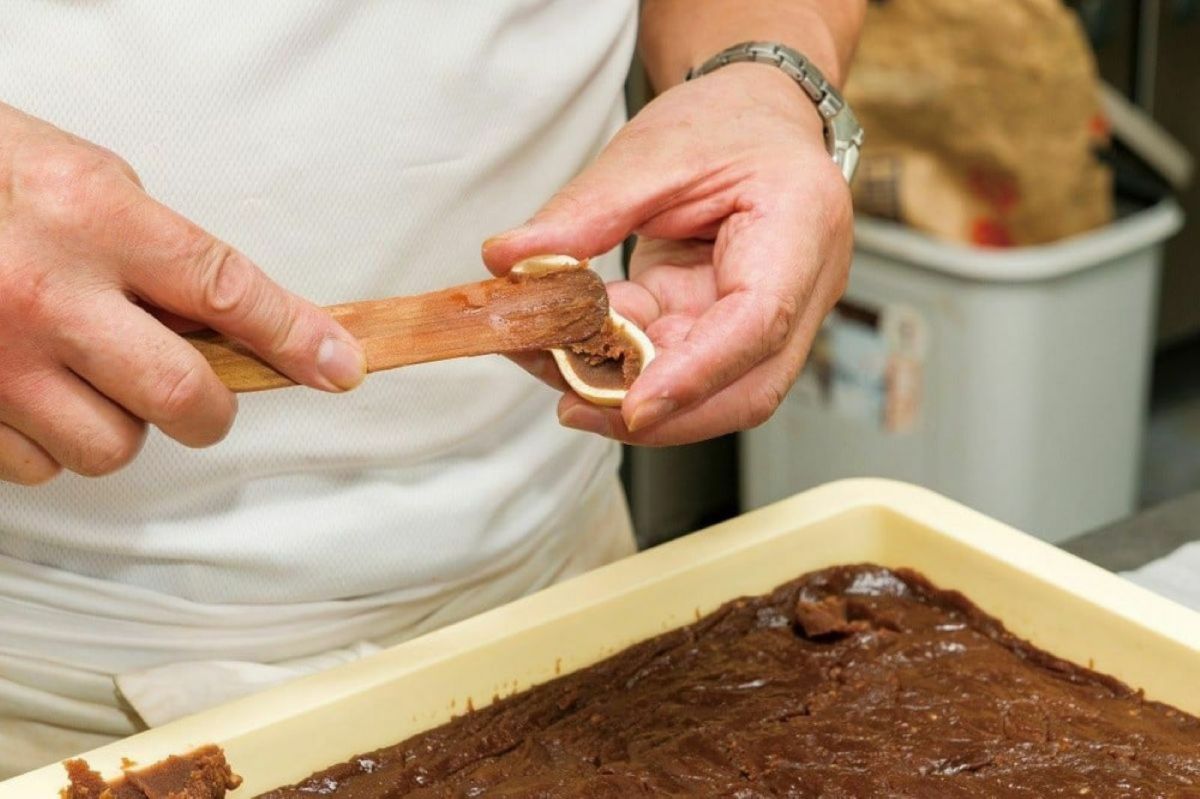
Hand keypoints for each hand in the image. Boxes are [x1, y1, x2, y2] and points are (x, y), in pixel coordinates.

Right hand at [0, 104, 364, 484]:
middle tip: (202, 395)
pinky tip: (36, 392)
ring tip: (89, 376)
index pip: (227, 292)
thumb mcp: (80, 178)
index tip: (338, 366)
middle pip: (180, 397)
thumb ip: (156, 248)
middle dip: (209, 410)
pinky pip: (39, 465)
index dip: (297, 337)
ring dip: (122, 425)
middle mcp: (45, 294)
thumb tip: (231, 314)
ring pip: (111, 447)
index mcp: (91, 217)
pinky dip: (53, 441)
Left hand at [483, 63, 852, 444]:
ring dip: (632, 392)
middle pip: (747, 387)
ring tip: (553, 365)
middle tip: (573, 402)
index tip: (633, 406)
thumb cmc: (725, 124)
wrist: (758, 117)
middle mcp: (802, 286)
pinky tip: (571, 349)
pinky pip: (681, 365)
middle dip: (660, 412)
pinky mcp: (729, 330)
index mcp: (800, 226)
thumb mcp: (650, 154)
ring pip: (713, 392)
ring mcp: (773, 317)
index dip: (696, 374)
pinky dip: (626, 365)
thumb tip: (509, 260)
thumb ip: (583, 213)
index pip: (758, 322)